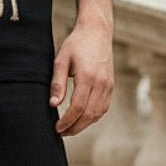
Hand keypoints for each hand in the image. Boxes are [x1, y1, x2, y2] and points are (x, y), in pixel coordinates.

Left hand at [50, 21, 113, 135]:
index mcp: (87, 77)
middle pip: (89, 115)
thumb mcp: (61, 60)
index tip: (57, 128)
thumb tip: (53, 104)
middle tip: (61, 133)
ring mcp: (108, 85)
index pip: (77, 108)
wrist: (97, 32)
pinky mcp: (111, 86)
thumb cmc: (76, 44)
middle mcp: (101, 83)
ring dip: (84, 125)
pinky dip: (93, 117)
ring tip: (70, 128)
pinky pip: (104, 108)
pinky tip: (82, 119)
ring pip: (98, 114)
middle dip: (74, 127)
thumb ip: (58, 83)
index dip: (67, 121)